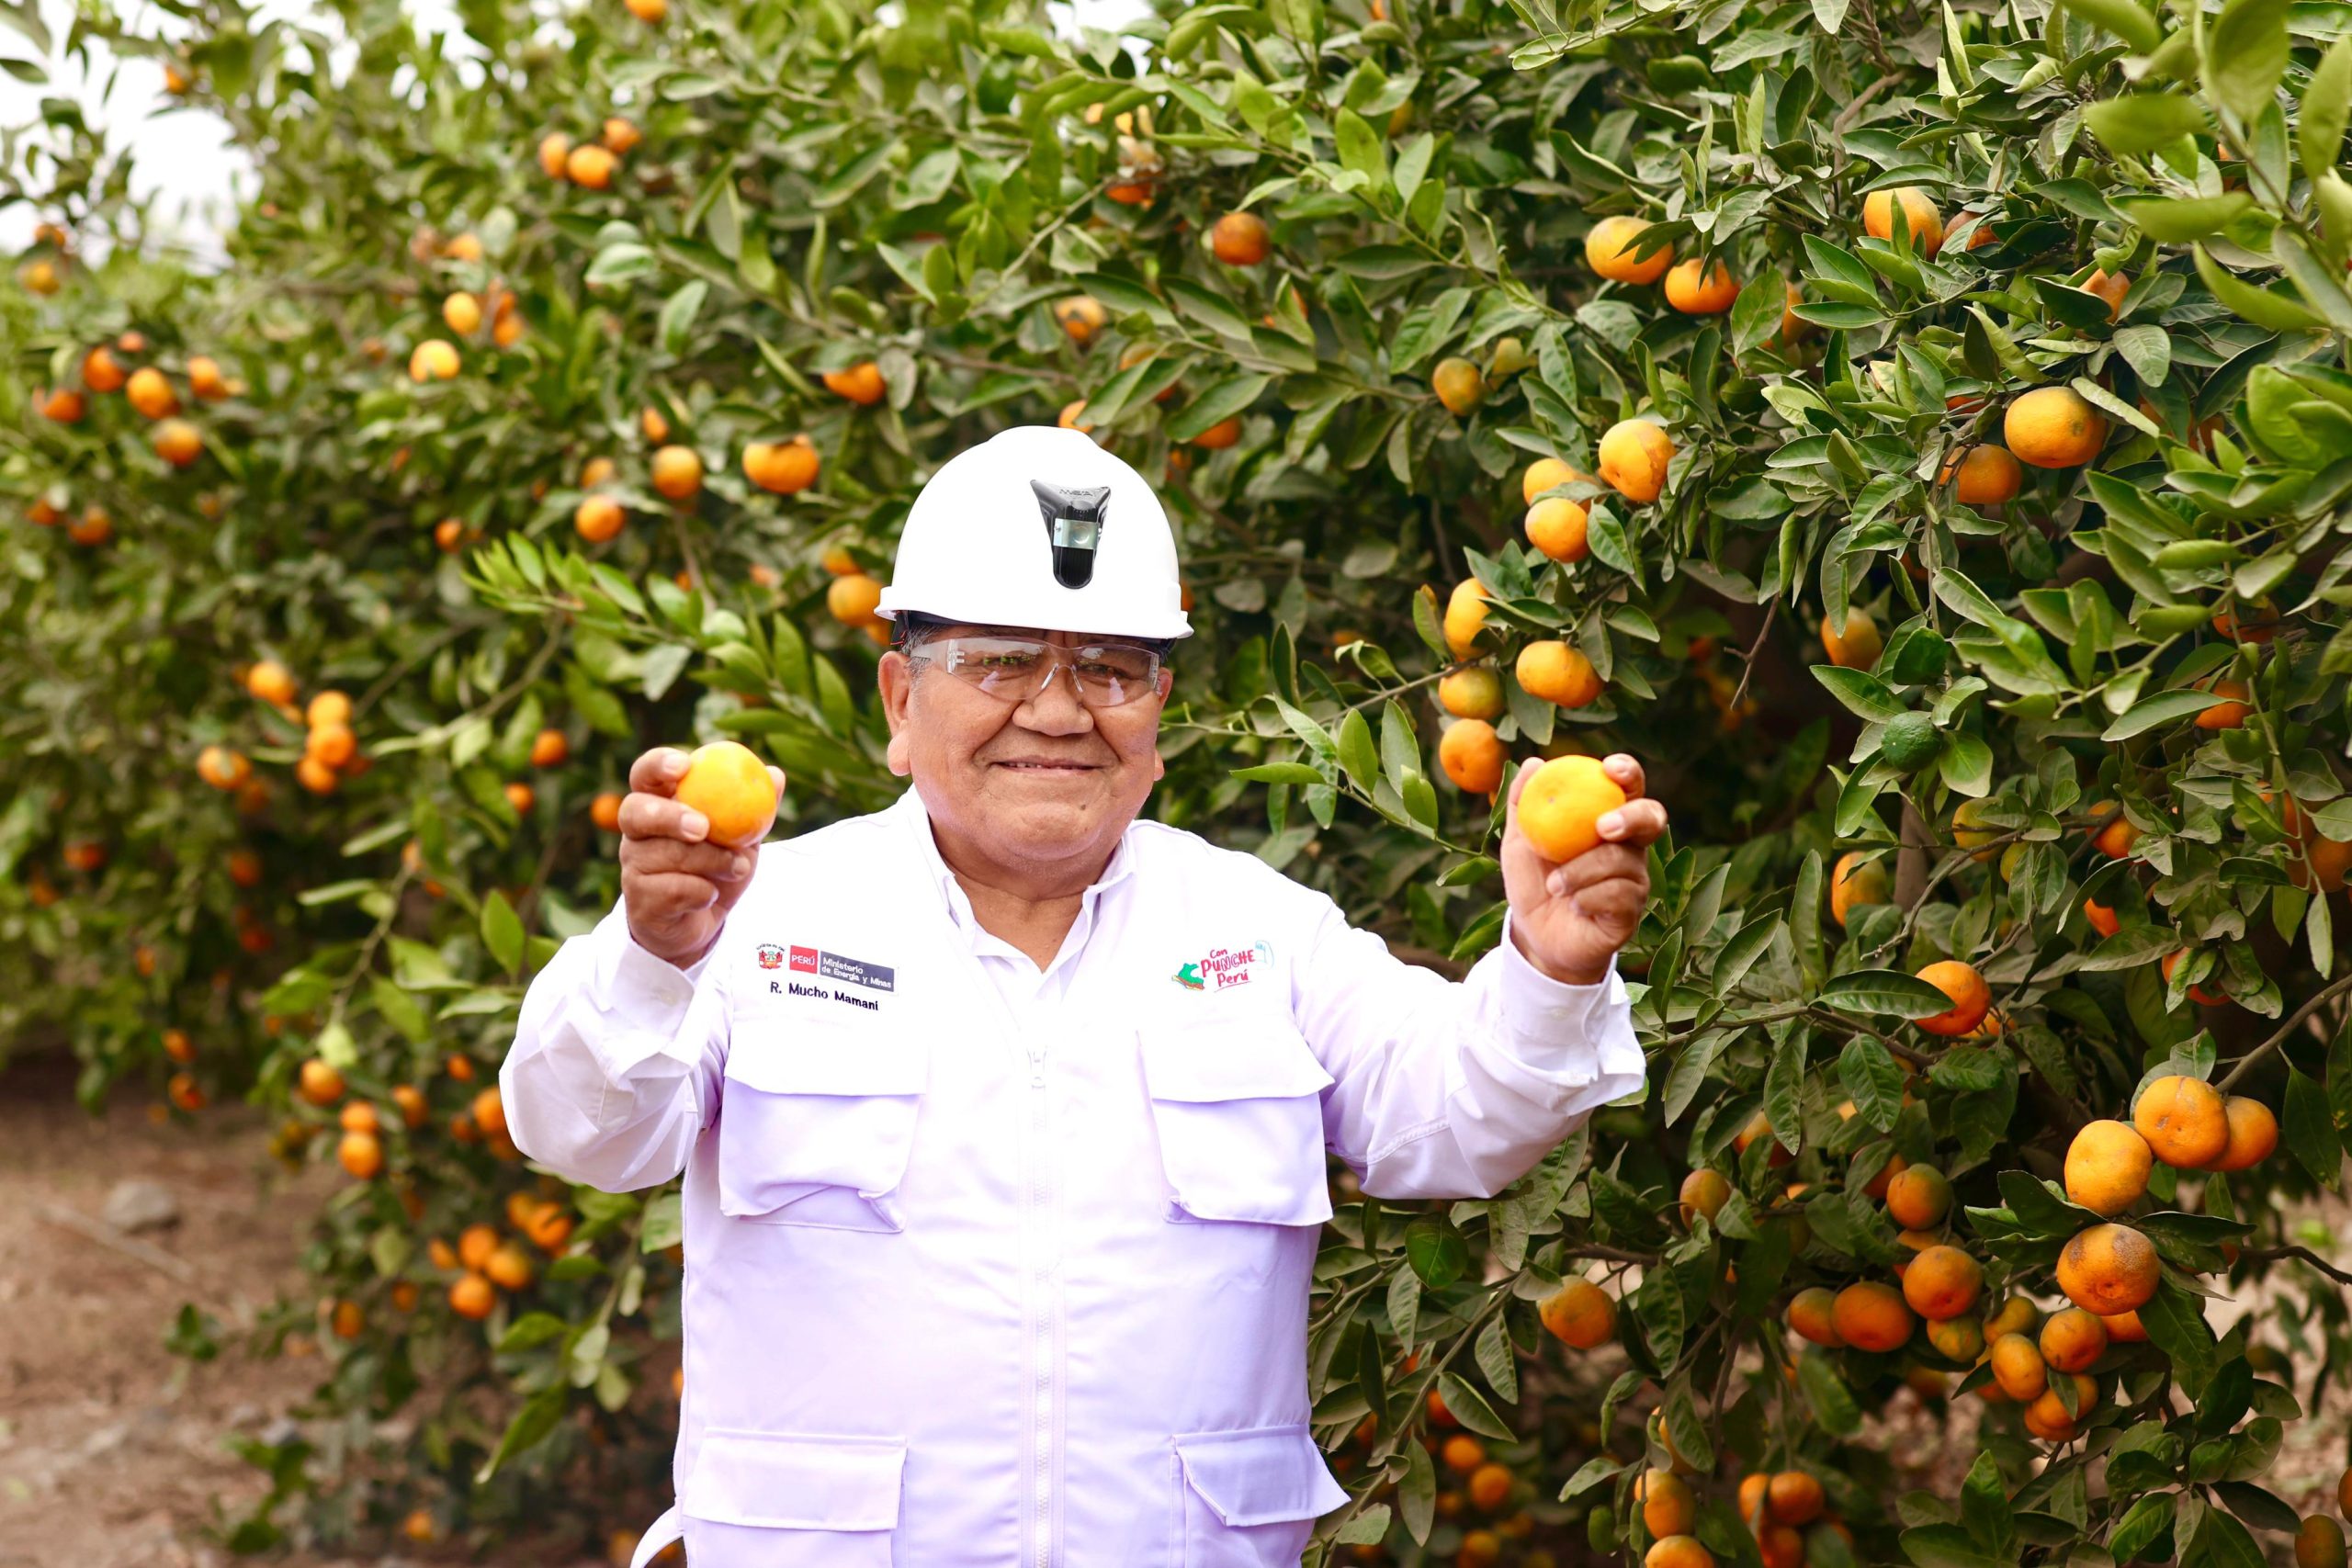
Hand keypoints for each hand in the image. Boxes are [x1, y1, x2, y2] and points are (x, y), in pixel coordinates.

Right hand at [618, 747, 787, 968]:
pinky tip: (711, 894)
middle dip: (669, 816)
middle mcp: (637, 832)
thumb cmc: (718, 867)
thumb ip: (755, 806)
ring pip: (664, 855)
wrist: (703, 922)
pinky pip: (671, 891)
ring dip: (710, 861)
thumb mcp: (742, 836)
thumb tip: (775, 774)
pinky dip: (702, 892)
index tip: (683, 766)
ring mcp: (633, 867)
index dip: (657, 765)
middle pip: (634, 811)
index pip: (645, 774)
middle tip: (702, 827)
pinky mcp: (639, 902)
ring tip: (737, 867)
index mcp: (658, 804)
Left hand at [1500, 754, 1667, 986]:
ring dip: (1581, 871)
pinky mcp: (1632, 911)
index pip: (1628, 788)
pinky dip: (1588, 897)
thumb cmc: (1533, 881)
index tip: (1610, 769)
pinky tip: (1574, 905)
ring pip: (1622, 861)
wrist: (1533, 934)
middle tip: (1602, 827)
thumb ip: (1524, 803)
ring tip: (1555, 885)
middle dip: (1631, 817)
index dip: (1628, 773)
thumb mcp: (1519, 840)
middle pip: (1651, 818)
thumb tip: (1533, 763)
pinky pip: (1619, 896)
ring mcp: (1634, 879)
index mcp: (1606, 819)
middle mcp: (1629, 846)